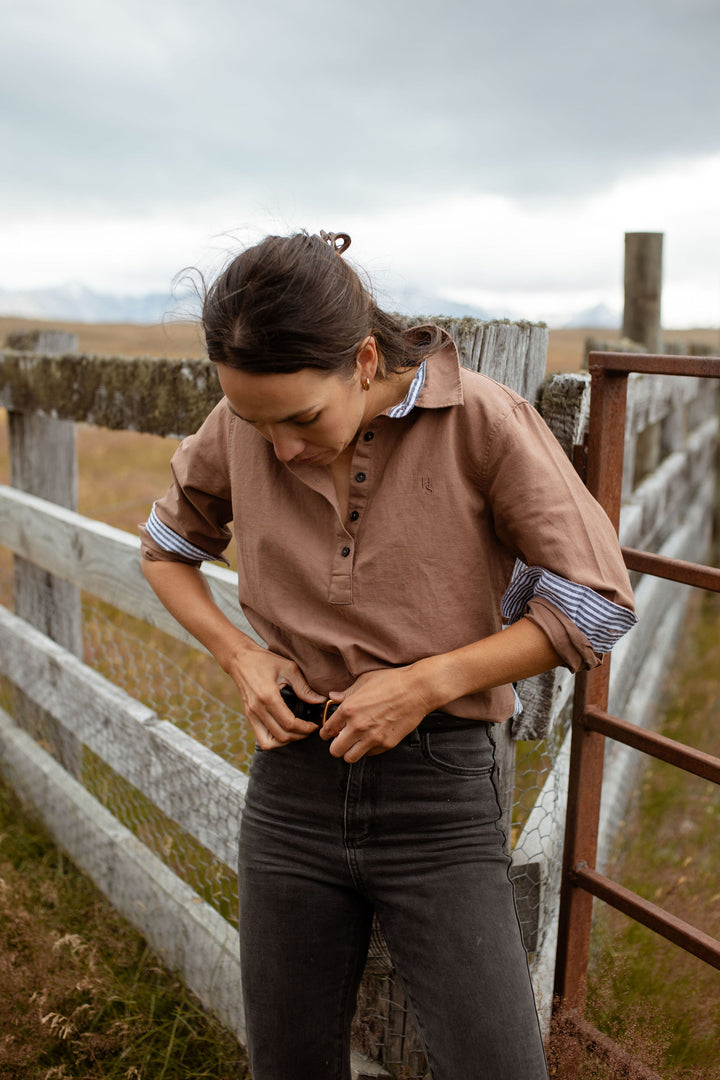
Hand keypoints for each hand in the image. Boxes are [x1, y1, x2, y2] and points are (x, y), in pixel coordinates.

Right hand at [226, 642, 324, 750]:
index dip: (305, 728)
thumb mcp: (288, 668)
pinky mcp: (248, 716)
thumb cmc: (264, 660)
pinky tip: (283, 730)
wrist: (239, 659)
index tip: (314, 725)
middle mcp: (257, 709)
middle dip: (299, 736)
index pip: (289, 724)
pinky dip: (274, 739)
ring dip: (285, 741)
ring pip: (268, 743)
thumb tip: (320, 701)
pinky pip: (260, 737)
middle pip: (281, 736)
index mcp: (268, 696)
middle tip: (309, 729)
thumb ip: (304, 687)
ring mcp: (250, 714)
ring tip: (296, 732)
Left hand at [319, 665, 433, 762]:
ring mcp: (372, 737)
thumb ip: (346, 693)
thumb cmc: (392, 681)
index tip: (328, 733)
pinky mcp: (386, 744)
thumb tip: (333, 697)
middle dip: (336, 746)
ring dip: (351, 751)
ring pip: (350, 757)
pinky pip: (370, 754)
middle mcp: (357, 726)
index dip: (325, 733)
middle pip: (335, 750)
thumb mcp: (364, 681)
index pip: (327, 730)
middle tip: (341, 740)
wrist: (417, 689)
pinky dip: (369, 749)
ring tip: (355, 743)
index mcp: (348, 709)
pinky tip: (372, 739)